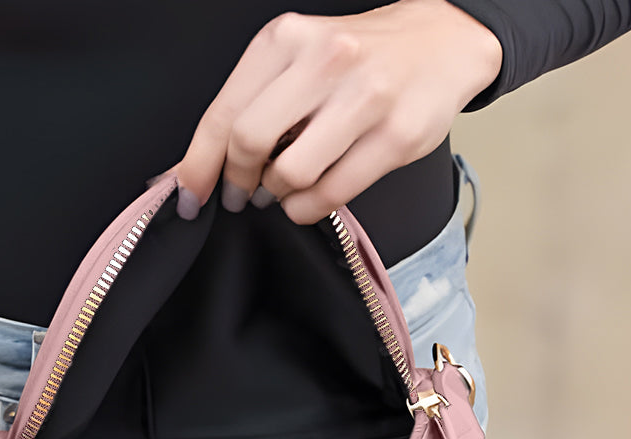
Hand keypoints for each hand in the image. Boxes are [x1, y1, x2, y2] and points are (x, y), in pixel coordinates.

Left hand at [172, 0, 501, 224]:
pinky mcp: (395, 136)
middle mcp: (325, 61)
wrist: (442, 41)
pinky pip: (333, 193)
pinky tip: (309, 199)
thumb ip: (251, 105)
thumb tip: (196, 168)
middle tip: (243, 194)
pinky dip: (309, 208)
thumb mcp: (298, 59)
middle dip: (238, 181)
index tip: (189, 197)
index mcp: (288, 39)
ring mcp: (364, 98)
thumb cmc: (360, 58)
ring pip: (291, 173)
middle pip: (250, 143)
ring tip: (284, 190)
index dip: (198, 166)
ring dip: (278, 196)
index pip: (224, 112)